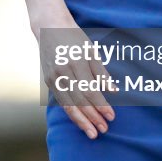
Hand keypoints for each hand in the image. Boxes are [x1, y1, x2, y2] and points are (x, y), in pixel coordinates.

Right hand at [32, 8, 115, 139]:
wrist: (49, 27)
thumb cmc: (74, 38)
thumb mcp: (91, 51)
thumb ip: (101, 73)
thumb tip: (113, 91)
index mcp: (76, 62)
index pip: (90, 90)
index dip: (101, 105)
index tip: (111, 116)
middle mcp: (63, 72)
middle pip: (79, 101)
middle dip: (92, 117)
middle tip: (103, 130)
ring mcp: (53, 77)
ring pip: (67, 105)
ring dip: (81, 121)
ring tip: (92, 133)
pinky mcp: (48, 81)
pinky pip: (60, 101)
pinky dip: (71, 113)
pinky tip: (80, 121)